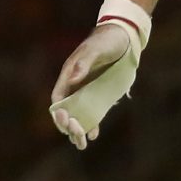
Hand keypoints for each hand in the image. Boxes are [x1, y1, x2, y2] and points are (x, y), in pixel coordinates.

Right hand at [48, 20, 139, 149]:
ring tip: (83, 144)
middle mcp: (76, 86)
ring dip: (78, 130)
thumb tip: (73, 78)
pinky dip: (91, 125)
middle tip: (78, 136)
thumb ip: (84, 63)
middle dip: (69, 126)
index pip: (58, 99)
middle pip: (66, 111)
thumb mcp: (97, 50)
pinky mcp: (99, 95)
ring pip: (78, 115)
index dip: (58, 112)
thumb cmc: (107, 40)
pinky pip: (92, 113)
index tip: (65, 122)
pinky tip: (94, 135)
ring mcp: (87, 91)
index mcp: (69, 75)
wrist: (123, 36)